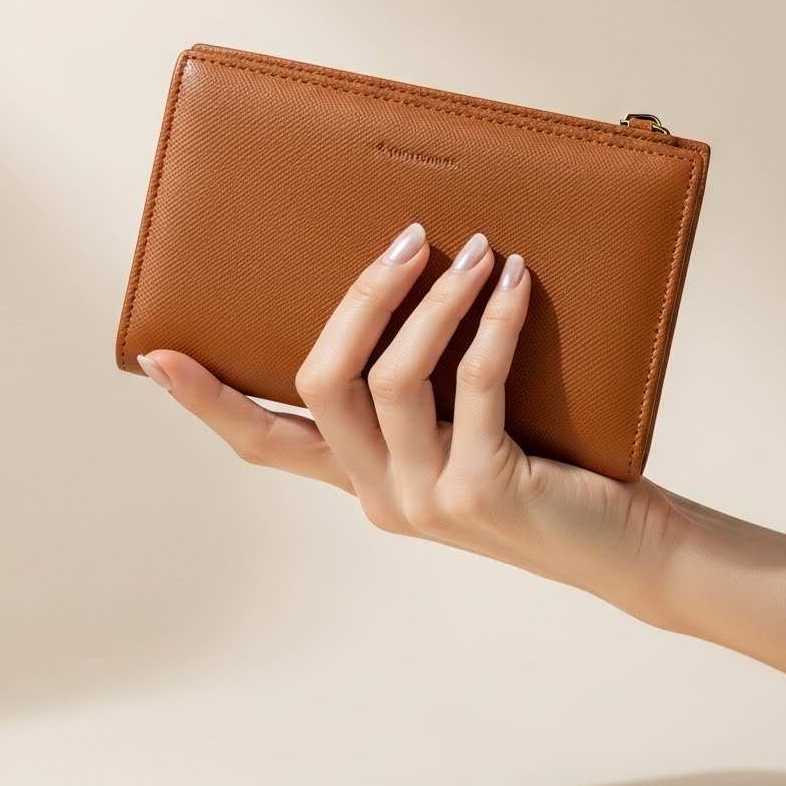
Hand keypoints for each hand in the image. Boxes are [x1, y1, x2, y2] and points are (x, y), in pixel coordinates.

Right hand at [136, 222, 683, 627]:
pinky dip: (493, 321)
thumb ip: (421, 397)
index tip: (159, 356)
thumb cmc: (548, 476)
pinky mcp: (481, 490)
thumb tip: (406, 292)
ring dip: (435, 299)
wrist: (625, 547)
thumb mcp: (462, 438)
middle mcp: (381, 499)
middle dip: (360, 298)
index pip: (264, 445)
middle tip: (406, 239)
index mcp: (362, 485)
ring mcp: (425, 501)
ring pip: (394, 377)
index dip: (209, 401)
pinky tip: (517, 283)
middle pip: (323, 382)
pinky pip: (475, 382)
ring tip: (478, 250)